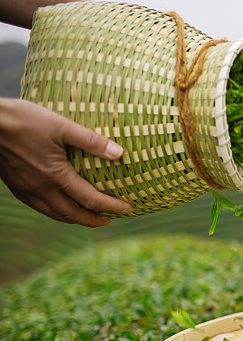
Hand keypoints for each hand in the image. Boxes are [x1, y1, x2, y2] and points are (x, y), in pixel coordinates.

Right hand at [0, 98, 132, 226]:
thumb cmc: (22, 120)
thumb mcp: (61, 125)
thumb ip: (91, 141)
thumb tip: (119, 153)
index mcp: (55, 176)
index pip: (90, 200)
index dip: (111, 206)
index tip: (127, 208)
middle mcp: (41, 189)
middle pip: (72, 215)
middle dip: (93, 220)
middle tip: (109, 220)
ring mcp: (26, 190)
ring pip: (54, 214)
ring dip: (75, 219)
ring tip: (89, 216)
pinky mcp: (16, 186)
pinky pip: (40, 207)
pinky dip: (56, 212)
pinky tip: (61, 206)